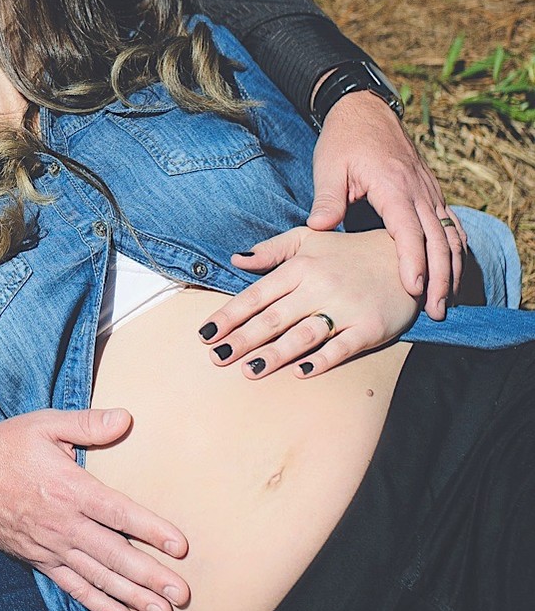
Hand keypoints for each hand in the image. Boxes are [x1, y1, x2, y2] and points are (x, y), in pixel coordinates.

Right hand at [0, 412, 189, 610]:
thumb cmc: (7, 446)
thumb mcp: (45, 425)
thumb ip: (87, 423)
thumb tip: (127, 419)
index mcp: (70, 489)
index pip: (118, 513)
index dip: (150, 530)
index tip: (180, 547)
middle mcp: (63, 524)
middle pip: (114, 555)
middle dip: (150, 577)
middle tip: (181, 596)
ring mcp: (51, 547)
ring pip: (98, 578)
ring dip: (132, 598)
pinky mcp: (40, 561)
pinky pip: (74, 588)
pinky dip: (99, 605)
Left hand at [203, 225, 419, 377]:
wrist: (404, 256)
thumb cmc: (347, 252)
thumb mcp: (308, 239)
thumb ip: (271, 250)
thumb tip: (235, 259)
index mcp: (301, 266)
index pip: (257, 295)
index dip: (229, 316)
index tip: (205, 335)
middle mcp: (320, 286)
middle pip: (275, 318)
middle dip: (243, 339)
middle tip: (216, 358)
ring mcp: (346, 308)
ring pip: (304, 334)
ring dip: (275, 354)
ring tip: (248, 370)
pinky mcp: (370, 327)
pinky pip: (342, 347)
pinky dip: (322, 360)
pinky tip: (300, 371)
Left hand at [309, 90, 466, 319]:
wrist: (364, 110)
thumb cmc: (343, 141)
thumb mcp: (329, 166)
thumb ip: (327, 198)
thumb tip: (319, 226)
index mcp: (394, 186)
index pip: (409, 230)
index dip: (413, 261)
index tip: (413, 289)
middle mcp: (419, 191)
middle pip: (439, 239)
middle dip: (440, 277)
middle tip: (435, 310)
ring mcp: (429, 192)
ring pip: (451, 235)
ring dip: (452, 269)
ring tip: (445, 301)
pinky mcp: (430, 193)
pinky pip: (451, 225)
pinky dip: (456, 250)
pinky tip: (452, 273)